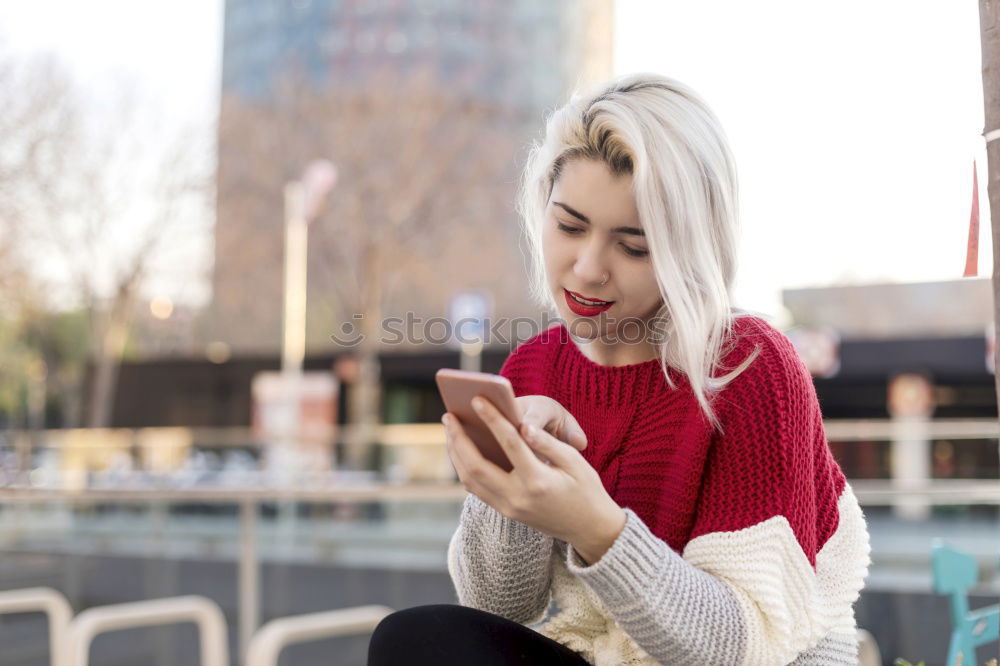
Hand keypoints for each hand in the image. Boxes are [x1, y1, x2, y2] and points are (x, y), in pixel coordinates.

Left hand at [443, 396, 624, 564]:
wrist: (590, 529)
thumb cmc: (586, 490)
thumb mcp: (575, 462)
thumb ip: (548, 443)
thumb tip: (524, 426)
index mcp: (538, 481)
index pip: (509, 444)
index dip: (492, 419)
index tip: (477, 400)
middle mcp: (517, 497)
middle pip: (476, 466)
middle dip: (458, 438)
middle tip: (449, 415)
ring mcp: (509, 508)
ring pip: (470, 480)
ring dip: (456, 454)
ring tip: (450, 429)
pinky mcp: (505, 512)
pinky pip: (476, 489)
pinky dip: (464, 467)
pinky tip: (461, 449)